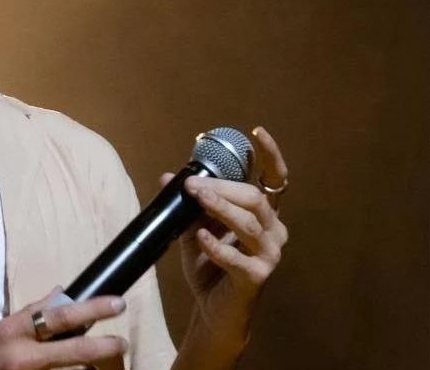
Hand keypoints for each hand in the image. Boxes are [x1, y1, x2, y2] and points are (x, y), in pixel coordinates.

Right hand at [0, 286, 127, 369]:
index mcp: (11, 331)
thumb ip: (29, 314)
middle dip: (104, 347)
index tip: (117, 303)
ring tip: (98, 368)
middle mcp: (19, 356)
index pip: (59, 314)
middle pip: (73, 350)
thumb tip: (60, 294)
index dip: (92, 309)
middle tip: (122, 343)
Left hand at [161, 125, 289, 348]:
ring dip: (220, 208)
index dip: (270, 155)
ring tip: (196, 197)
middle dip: (223, 187)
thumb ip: (187, 203)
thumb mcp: (194, 226)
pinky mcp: (257, 277)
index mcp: (263, 215)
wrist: (211, 308)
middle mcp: (273, 232)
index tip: (257, 132)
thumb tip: (168, 176)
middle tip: (193, 183)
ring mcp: (269, 256)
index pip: (274, 181)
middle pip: (254, 199)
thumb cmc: (208, 264)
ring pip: (248, 224)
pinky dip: (217, 246)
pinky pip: (237, 259)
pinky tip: (201, 237)